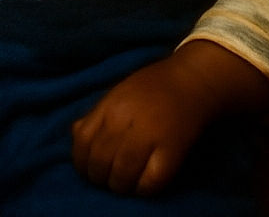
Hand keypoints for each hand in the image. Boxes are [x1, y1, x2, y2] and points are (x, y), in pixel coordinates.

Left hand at [71, 40, 268, 195]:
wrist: (194, 80)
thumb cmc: (154, 85)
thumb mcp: (119, 91)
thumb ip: (97, 114)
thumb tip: (75, 136)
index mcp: (110, 106)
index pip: (82, 143)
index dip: (81, 162)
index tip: (90, 166)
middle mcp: (125, 121)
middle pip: (99, 165)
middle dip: (100, 177)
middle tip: (109, 175)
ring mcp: (149, 137)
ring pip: (120, 179)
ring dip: (120, 186)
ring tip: (127, 179)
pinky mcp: (171, 152)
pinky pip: (148, 185)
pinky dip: (142, 189)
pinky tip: (145, 180)